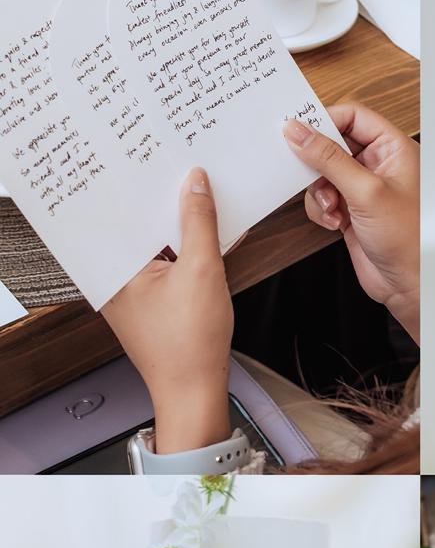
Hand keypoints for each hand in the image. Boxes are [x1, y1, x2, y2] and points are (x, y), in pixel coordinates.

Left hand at [101, 168, 232, 453]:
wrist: (196, 390)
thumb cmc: (189, 344)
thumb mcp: (202, 270)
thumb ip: (199, 222)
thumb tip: (196, 183)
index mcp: (113, 270)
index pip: (123, 213)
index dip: (143, 184)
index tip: (160, 157)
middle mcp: (115, 279)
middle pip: (141, 226)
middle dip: (164, 200)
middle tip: (185, 168)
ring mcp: (134, 290)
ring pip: (156, 243)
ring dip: (179, 223)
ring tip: (200, 193)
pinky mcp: (153, 299)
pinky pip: (167, 261)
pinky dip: (185, 247)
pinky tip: (209, 231)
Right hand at [284, 105, 419, 341]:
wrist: (410, 284)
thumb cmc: (409, 239)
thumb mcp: (365, 191)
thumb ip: (329, 159)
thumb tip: (298, 131)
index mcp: (394, 148)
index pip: (353, 116)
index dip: (325, 120)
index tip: (298, 130)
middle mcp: (379, 164)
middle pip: (334, 143)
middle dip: (317, 161)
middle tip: (305, 171)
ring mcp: (363, 187)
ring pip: (323, 172)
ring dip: (318, 190)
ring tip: (331, 208)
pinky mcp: (351, 209)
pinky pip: (322, 196)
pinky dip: (320, 208)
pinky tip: (334, 222)